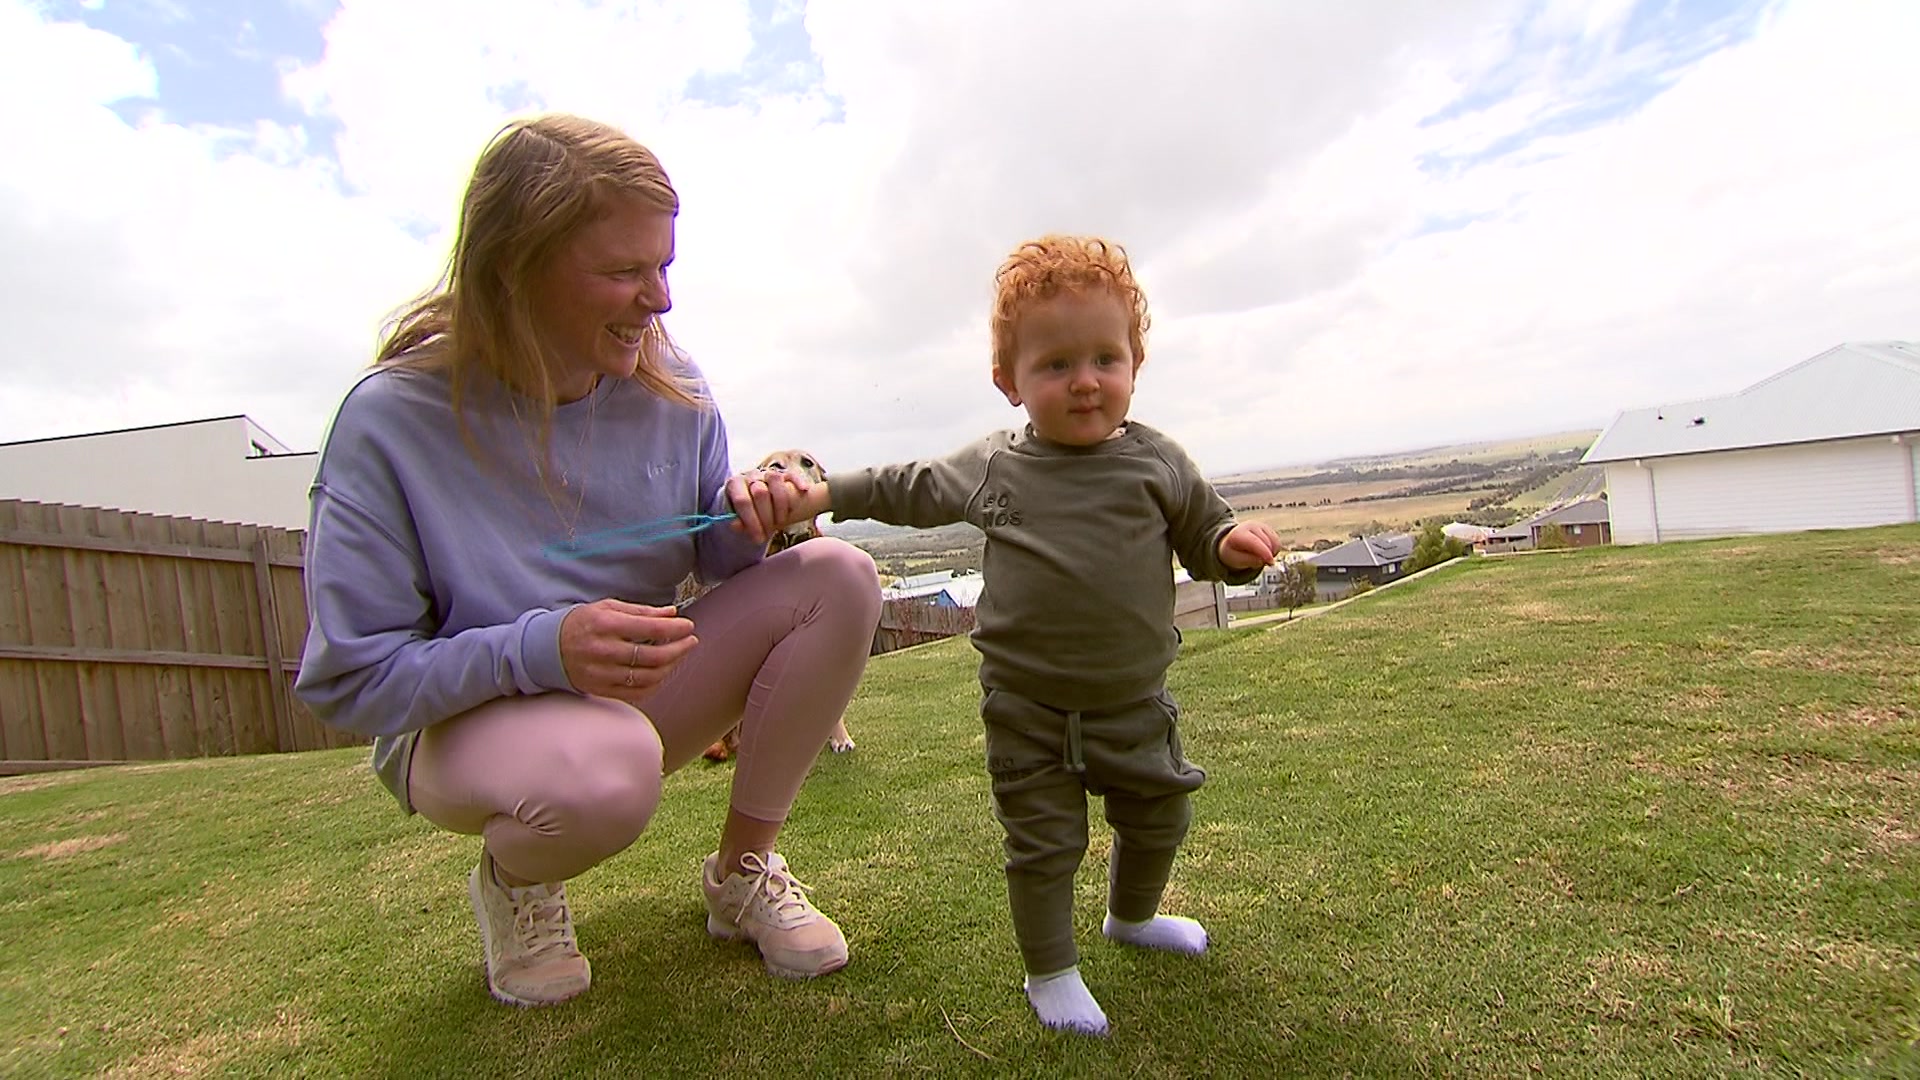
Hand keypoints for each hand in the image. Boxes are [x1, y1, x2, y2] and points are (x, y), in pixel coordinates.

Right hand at [559, 599, 697, 702]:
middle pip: (653, 656)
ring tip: (678, 655)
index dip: (675, 629)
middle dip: (679, 649)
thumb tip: (672, 612)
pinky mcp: (601, 689)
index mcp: (605, 624)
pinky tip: (662, 672)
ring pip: (648, 676)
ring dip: (670, 667)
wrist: (547, 649)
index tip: (689, 626)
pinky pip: (637, 693)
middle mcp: (603, 650)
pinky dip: (655, 684)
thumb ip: (641, 611)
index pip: (650, 629)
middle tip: (691, 641)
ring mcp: (602, 673)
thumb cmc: (582, 623)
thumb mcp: (607, 607)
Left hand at [723, 466, 812, 546]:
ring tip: (782, 521)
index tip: (757, 539)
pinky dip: (798, 482)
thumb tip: (735, 525)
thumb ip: (737, 522)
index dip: (751, 521)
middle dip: (766, 517)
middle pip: (760, 492)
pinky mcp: (783, 475)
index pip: (742, 500)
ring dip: (780, 504)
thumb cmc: (747, 512)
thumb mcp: (739, 519)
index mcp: (734, 484)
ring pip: (775, 480)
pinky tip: (804, 491)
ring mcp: (767, 473)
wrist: (754, 501)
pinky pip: (792, 475)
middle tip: (768, 533)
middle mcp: (750, 476)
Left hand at [1218, 522, 1281, 569]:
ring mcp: (1259, 526)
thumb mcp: (1236, 560)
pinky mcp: (1267, 528)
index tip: (1270, 562)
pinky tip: (1265, 552)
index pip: (1254, 541)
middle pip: (1266, 541)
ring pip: (1274, 541)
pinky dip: (1274, 549)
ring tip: (1261, 557)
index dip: (1264, 552)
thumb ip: (1249, 561)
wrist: (1232, 542)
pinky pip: (1277, 541)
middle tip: (1261, 563)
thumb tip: (1263, 560)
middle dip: (1267, 554)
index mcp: (1238, 534)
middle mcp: (1249, 526)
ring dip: (1271, 552)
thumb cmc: (1233, 552)